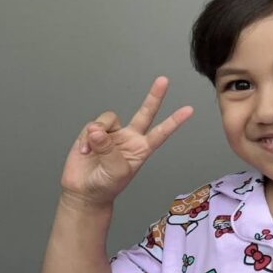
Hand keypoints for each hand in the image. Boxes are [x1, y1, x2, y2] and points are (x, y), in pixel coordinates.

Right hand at [60, 76, 193, 208]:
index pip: (161, 132)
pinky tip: (85, 151)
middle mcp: (130, 137)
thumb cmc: (105, 185)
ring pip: (110, 119)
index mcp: (142, 148)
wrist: (84, 191)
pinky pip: (92, 126)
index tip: (189, 110)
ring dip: (99, 131)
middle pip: (145, 113)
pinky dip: (86, 138)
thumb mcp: (115, 172)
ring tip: (92, 149)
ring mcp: (112, 133)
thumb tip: (97, 130)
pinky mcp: (93, 132)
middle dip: (154, 96)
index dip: (174, 121)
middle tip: (163, 80)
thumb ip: (109, 150)